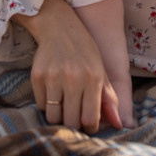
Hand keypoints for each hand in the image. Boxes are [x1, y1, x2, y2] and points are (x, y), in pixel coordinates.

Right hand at [16, 0, 121, 132]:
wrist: (59, 27)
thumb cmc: (85, 51)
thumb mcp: (102, 71)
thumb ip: (109, 99)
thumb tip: (118, 125)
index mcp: (93, 78)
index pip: (90, 119)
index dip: (90, 127)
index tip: (88, 124)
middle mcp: (73, 79)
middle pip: (71, 122)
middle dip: (74, 125)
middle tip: (75, 117)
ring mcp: (53, 78)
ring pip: (53, 117)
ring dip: (59, 117)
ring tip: (64, 106)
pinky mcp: (37, 76)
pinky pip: (41, 105)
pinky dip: (47, 105)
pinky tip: (53, 94)